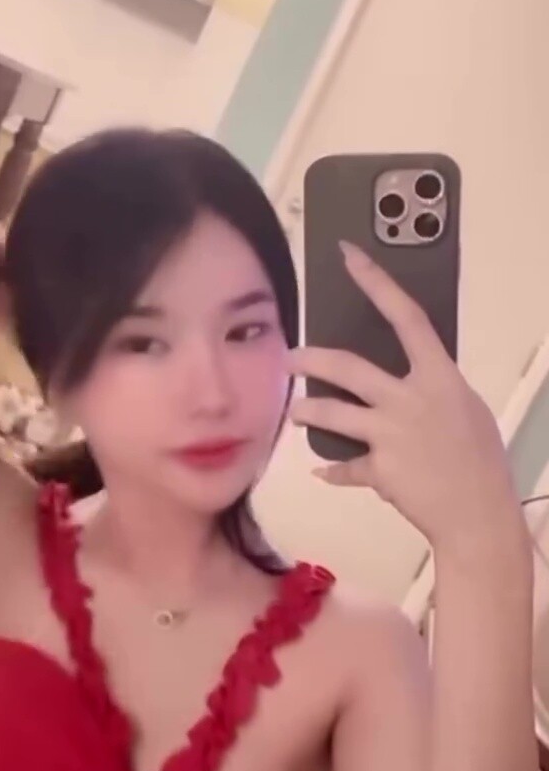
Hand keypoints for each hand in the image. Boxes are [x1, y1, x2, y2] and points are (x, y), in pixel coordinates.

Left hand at [289, 242, 523, 556]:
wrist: (478, 514)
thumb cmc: (480, 460)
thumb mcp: (465, 410)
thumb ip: (432, 391)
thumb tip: (406, 383)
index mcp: (439, 377)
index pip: (406, 316)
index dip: (376, 282)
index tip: (349, 256)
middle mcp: (410, 399)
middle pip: (348, 367)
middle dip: (311, 359)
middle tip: (289, 357)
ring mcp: (392, 435)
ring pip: (333, 414)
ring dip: (308, 411)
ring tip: (296, 412)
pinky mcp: (379, 470)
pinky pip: (345, 467)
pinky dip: (334, 471)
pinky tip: (323, 471)